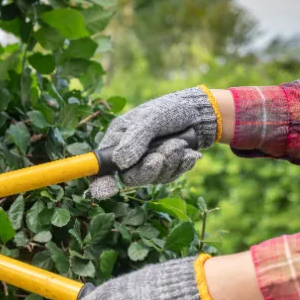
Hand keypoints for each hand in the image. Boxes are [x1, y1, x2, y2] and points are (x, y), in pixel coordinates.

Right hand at [89, 87, 219, 199]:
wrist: (199, 113)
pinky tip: (188, 151)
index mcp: (117, 140)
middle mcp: (129, 155)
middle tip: (160, 155)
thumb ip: (134, 139)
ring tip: (179, 143)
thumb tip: (120, 162)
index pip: (101, 166)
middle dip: (148, 168)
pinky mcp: (165, 169)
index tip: (106, 190)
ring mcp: (147, 164)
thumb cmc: (169, 109)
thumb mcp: (150, 119)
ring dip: (169, 162)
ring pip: (152, 179)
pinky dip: (181, 164)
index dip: (100, 181)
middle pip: (129, 178)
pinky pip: (170, 177)